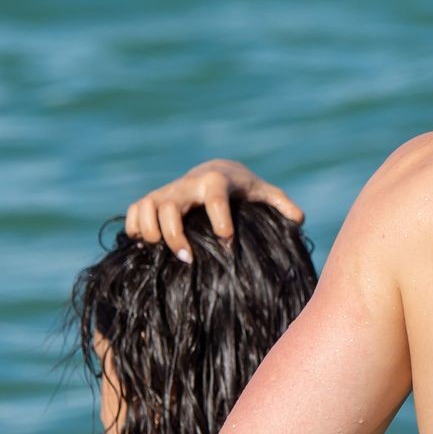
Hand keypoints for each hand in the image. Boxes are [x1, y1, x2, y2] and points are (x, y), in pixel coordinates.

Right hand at [124, 160, 303, 257]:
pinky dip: (133, 227)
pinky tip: (143, 246)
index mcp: (217, 182)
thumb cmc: (245, 190)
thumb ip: (282, 205)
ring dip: (149, 231)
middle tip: (187, 260)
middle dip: (175, 234)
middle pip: (170, 206)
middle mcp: (188, 185)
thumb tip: (299, 219)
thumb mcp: (265, 194)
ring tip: (161, 254)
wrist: (216, 173)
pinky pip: (133, 211)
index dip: (220, 218)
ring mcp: (167, 192)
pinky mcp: (152, 200)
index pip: (216, 197)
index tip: (226, 241)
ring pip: (146, 206)